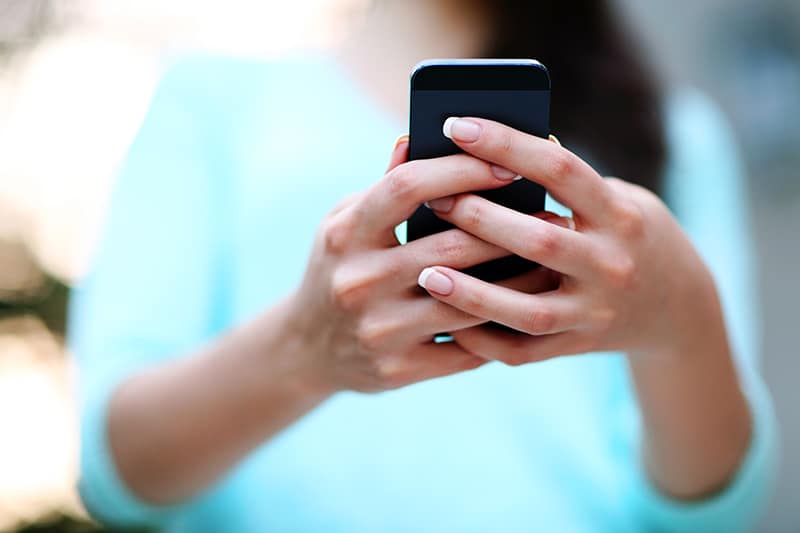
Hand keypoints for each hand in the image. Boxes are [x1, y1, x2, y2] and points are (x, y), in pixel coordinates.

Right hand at [287, 136, 562, 392]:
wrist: (306, 349)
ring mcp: (377, 330)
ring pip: (467, 301)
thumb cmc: (337, 268)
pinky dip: (499, 326)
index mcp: (343, 233)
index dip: (461, 169)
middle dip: (508, 228)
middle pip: (449, 246)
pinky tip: (526, 307)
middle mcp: (356, 282)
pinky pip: (465, 348)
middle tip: (552, 217)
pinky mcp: (397, 370)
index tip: (507, 163)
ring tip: (552, 262)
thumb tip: (417, 138)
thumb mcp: (344, 223)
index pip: (406, 186)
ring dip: (518, 281)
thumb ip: (383, 187)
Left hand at [417, 117, 720, 363]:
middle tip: (432, 199)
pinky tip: (447, 323)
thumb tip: (492, 155)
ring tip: (425, 273)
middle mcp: (612, 264)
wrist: (680, 309)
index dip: (506, 144)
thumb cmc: (631, 236)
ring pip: (527, 309)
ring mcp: (595, 312)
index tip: (455, 124)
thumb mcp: (620, 199)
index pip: (560, 169)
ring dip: (473, 293)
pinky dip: (483, 340)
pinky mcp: (579, 346)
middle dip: (481, 217)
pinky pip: (524, 351)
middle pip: (540, 239)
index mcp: (620, 214)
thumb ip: (569, 183)